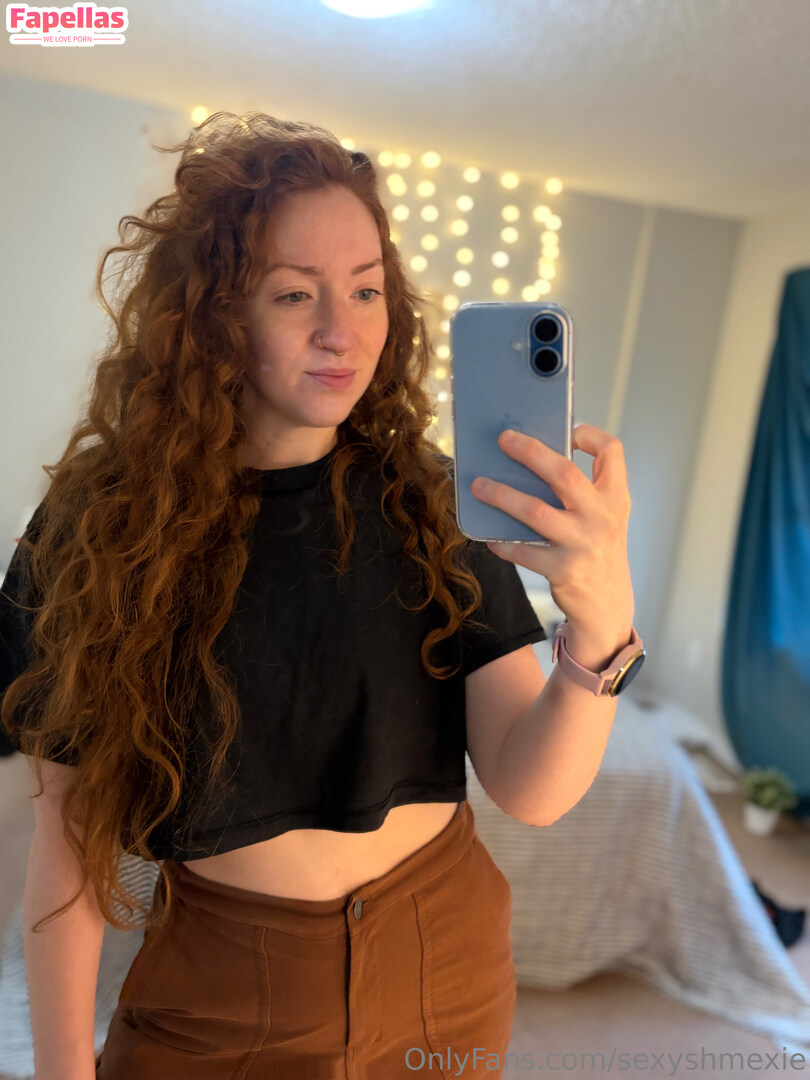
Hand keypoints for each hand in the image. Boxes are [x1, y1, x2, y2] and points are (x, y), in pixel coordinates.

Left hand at [471, 423, 634, 663]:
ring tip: (479, 486)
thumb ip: (583, 492)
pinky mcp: (564, 570)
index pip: (612, 452)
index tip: (567, 430)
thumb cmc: (598, 551)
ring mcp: (583, 544)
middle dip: (530, 452)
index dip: (590, 435)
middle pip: (564, 474)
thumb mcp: (604, 519)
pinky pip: (523, 551)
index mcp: (615, 498)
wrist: (608, 606)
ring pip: (535, 511)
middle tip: (504, 439)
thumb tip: (532, 462)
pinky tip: (489, 536)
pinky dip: (502, 542)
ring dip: (502, 496)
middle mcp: (602, 518)